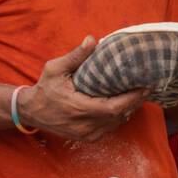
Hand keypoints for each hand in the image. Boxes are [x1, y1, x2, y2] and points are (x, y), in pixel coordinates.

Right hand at [18, 36, 147, 141]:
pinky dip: (118, 118)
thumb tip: (93, 40)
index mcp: (79, 108)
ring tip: (138, 95)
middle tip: (146, 88)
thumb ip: (76, 56)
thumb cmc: (44, 89)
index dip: (132, 99)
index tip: (145, 87)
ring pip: (116, 124)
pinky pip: (109, 129)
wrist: (31, 111)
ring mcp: (86, 134)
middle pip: (119, 116)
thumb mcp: (55, 69)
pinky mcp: (86, 138)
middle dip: (134, 103)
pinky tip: (123, 106)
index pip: (113, 108)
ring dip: (128, 110)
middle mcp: (85, 125)